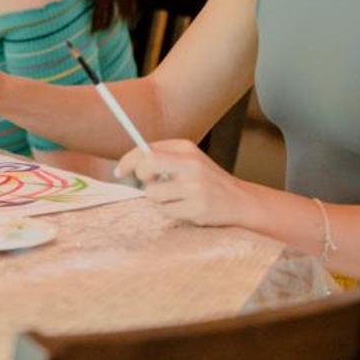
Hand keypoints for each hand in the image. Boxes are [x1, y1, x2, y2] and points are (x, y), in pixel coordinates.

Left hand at [114, 138, 251, 226]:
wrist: (240, 200)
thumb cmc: (206, 181)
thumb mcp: (188, 161)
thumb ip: (162, 159)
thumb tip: (128, 167)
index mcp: (185, 148)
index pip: (146, 150)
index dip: (128, 162)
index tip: (120, 172)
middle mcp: (190, 163)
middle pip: (147, 165)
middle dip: (140, 177)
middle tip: (149, 184)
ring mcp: (195, 186)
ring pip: (153, 194)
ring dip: (158, 200)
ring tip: (176, 199)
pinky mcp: (197, 206)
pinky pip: (166, 211)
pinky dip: (171, 212)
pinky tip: (187, 208)